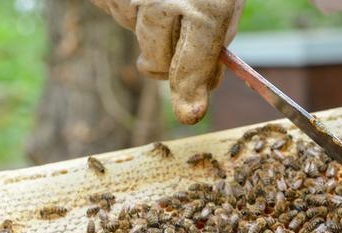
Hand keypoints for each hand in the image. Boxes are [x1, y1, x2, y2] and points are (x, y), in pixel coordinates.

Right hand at [91, 0, 244, 124]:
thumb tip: (197, 91)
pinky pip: (117, 14)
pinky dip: (130, 11)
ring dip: (150, 31)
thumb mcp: (223, 5)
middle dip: (167, 61)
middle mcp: (163, 4)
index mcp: (203, 10)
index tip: (191, 114)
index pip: (192, 65)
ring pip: (137, 41)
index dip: (191, 92)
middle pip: (156, 62)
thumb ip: (211, 48)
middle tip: (182, 37)